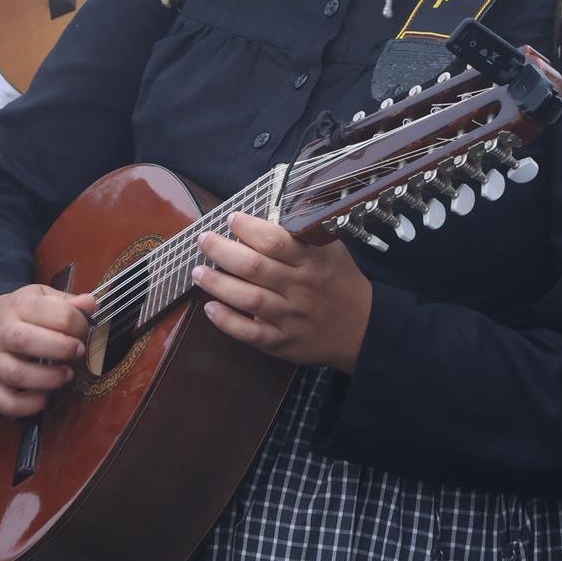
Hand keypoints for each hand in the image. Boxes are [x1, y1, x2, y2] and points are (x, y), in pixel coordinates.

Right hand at [0, 284, 97, 418]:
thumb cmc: (18, 314)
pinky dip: (27, 406)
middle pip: (25, 340)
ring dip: (47, 378)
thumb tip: (90, 304)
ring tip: (65, 375)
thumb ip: (66, 301)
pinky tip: (43, 398)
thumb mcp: (39, 296)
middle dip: (61, 348)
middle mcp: (2, 333)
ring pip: (15, 374)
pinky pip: (4, 402)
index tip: (83, 331)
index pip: (51, 312)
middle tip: (78, 351)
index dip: (77, 324)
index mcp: (19, 307)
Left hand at [192, 212, 372, 371]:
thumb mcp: (331, 251)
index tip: (232, 219)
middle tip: (204, 240)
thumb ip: (302, 236)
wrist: (364, 328)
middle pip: (255, 268)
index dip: (249, 228)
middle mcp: (299, 288)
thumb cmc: (341, 283)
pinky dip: (228, 322)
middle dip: (223, 251)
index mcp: (311, 262)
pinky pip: (251, 333)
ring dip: (218, 284)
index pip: (276, 241)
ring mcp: (290, 317)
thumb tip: (266, 218)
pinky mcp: (283, 342)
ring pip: (249, 299)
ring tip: (197, 272)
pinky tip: (210, 308)